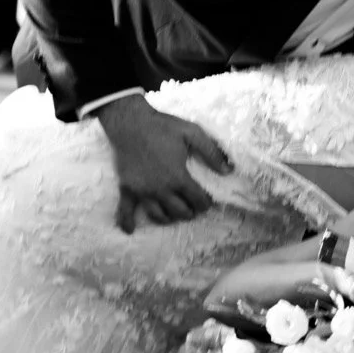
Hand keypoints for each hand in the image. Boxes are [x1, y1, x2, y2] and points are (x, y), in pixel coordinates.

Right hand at [93, 94, 232, 233]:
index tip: (208, 201)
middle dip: (190, 211)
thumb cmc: (162, 126)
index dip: (206, 203)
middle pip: (180, 211)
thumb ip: (211, 152)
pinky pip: (125, 209)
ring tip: (175, 214)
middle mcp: (161, 189)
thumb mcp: (192, 132)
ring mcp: (143, 191)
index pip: (197, 199)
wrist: (130, 122)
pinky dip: (126, 222)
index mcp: (178, 176)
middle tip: (193, 207)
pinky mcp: (127, 188)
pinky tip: (130, 230)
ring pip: (158, 215)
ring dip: (169, 218)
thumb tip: (228, 170)